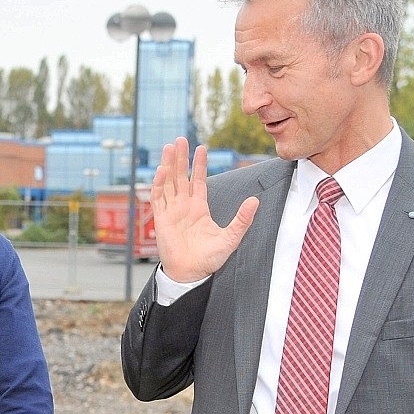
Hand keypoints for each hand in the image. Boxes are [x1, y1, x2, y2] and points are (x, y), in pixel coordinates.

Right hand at [151, 137, 258, 282]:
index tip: (201, 148)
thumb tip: (255, 201)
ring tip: (169, 147)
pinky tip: (162, 170)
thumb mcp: (231, 237)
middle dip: (180, 158)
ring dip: (168, 165)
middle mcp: (183, 206)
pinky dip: (158, 184)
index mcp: (199, 208)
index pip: (197, 180)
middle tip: (180, 139)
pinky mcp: (161, 220)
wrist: (192, 274)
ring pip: (168, 183)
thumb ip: (242, 219)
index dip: (198, 164)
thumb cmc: (210, 259)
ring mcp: (171, 212)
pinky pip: (158, 198)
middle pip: (180, 176)